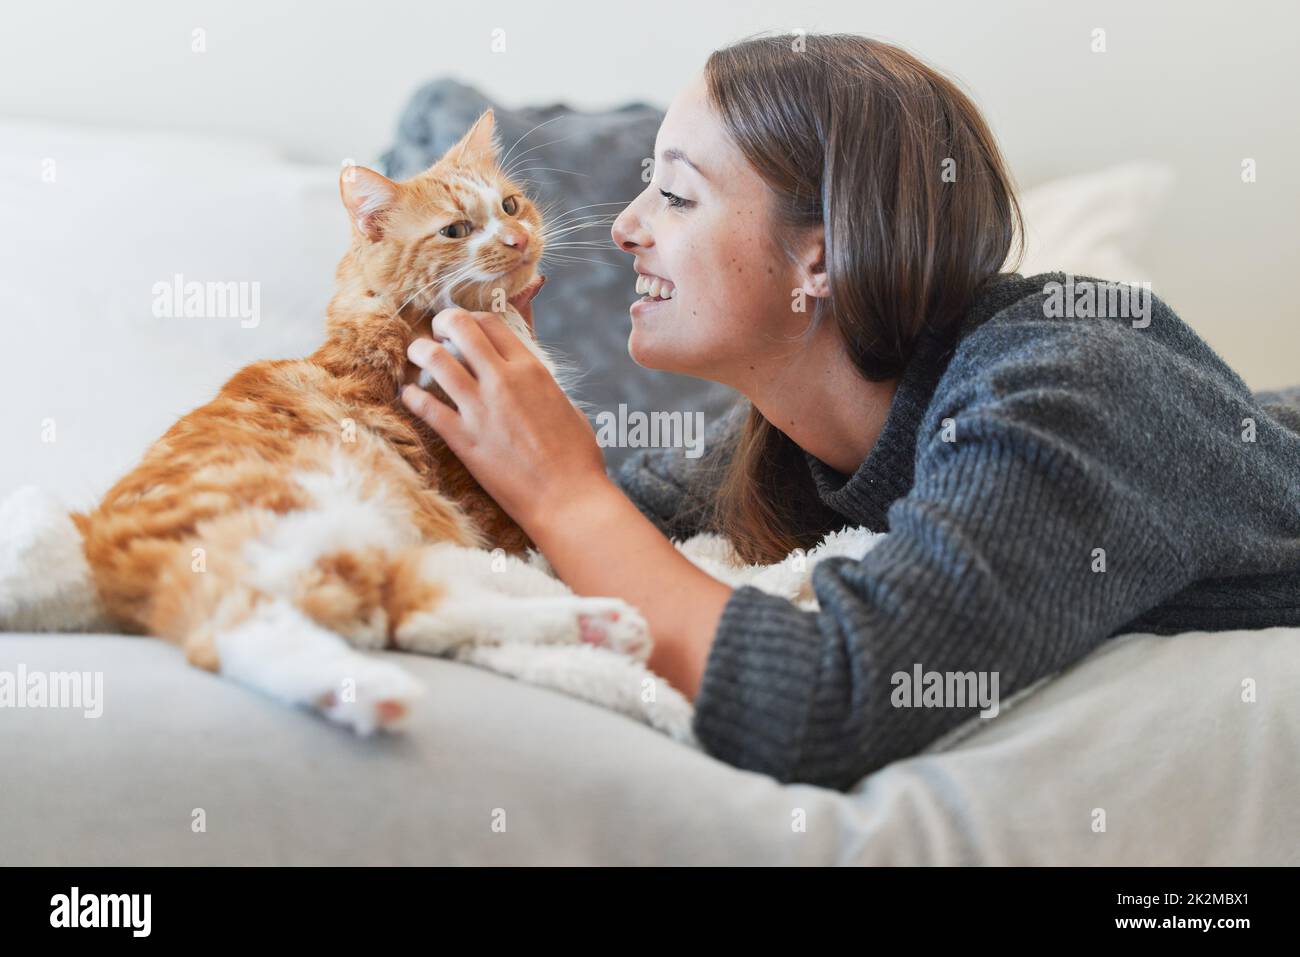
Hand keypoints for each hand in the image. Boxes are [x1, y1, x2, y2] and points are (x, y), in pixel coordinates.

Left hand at [400, 306, 608, 533]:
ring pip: (435, 360)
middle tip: (435, 331)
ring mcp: (480, 409)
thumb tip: (530, 376)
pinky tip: (408, 394)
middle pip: (460, 328)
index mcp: (532, 370)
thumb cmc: (576, 456)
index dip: (473, 318)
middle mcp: (503, 381)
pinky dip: (412, 395)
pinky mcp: (463, 439)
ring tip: (415, 354)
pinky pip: (425, 406)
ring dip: (420, 351)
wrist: (567, 498)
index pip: (492, 323)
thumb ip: (542, 385)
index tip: (465, 326)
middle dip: (442, 322)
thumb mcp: (566, 405)